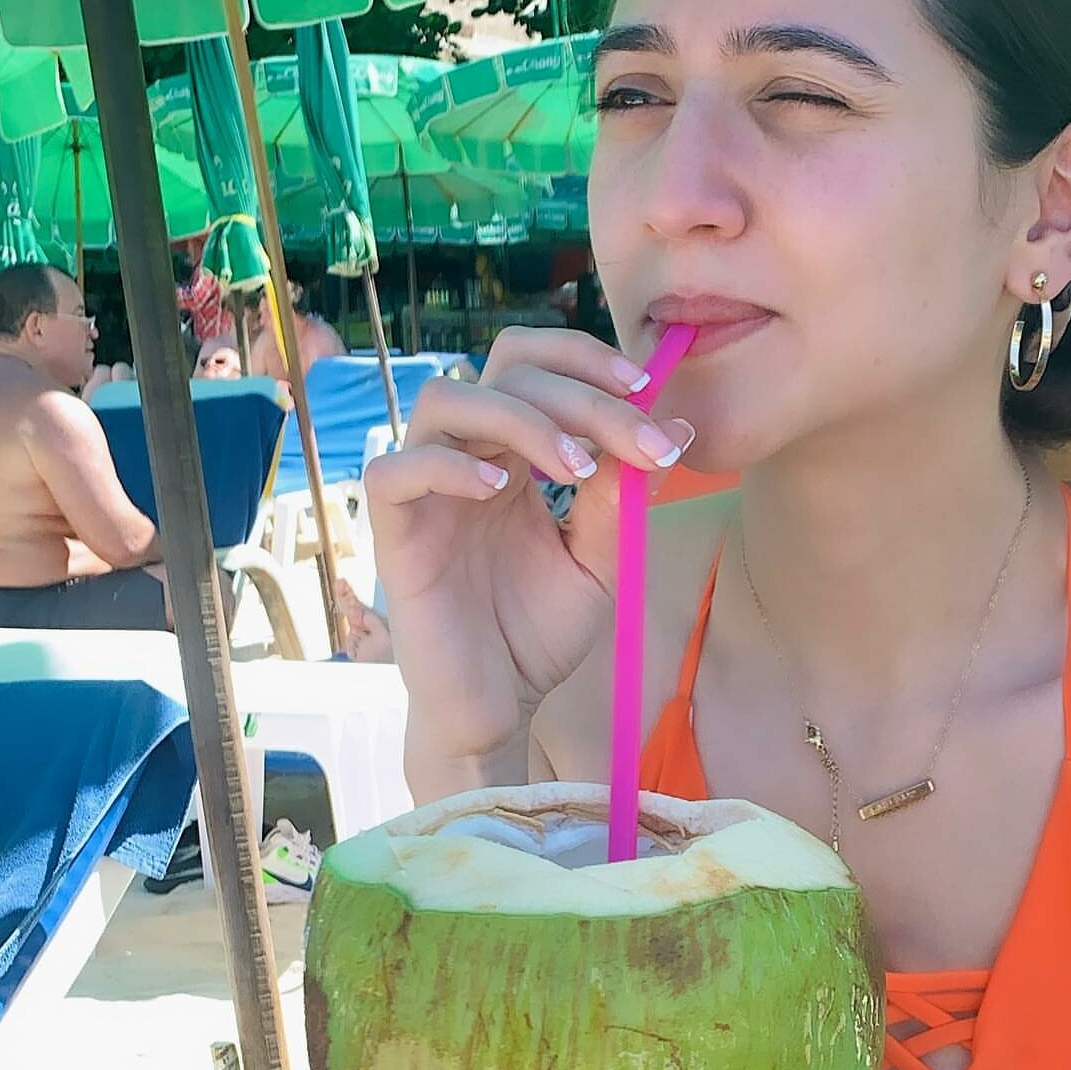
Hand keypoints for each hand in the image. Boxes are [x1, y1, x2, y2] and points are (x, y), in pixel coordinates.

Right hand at [363, 326, 695, 759]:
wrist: (499, 709)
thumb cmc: (538, 634)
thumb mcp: (599, 558)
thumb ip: (624, 495)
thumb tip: (676, 424)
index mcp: (513, 454)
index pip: (535, 366)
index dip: (585, 360)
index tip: (647, 387)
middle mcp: (467, 458)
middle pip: (503, 371)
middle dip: (579, 394)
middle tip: (636, 439)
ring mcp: (426, 491)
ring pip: (446, 400)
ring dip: (520, 418)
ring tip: (573, 468)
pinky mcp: (394, 535)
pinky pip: (394, 472)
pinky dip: (446, 467)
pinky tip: (500, 492)